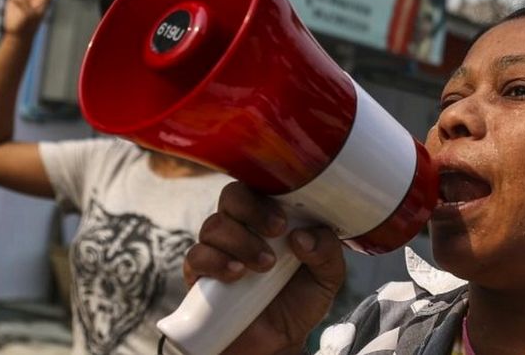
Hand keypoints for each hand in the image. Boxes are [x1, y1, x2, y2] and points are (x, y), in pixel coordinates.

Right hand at [184, 182, 345, 354]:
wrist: (279, 344)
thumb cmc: (300, 301)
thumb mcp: (328, 277)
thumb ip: (326, 252)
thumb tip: (302, 236)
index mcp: (271, 218)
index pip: (261, 186)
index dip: (268, 193)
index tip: (285, 221)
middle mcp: (242, 227)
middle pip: (233, 196)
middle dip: (252, 210)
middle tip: (276, 232)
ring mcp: (219, 249)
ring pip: (215, 225)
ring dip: (240, 242)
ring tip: (263, 267)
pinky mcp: (200, 275)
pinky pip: (196, 256)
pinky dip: (215, 262)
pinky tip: (237, 275)